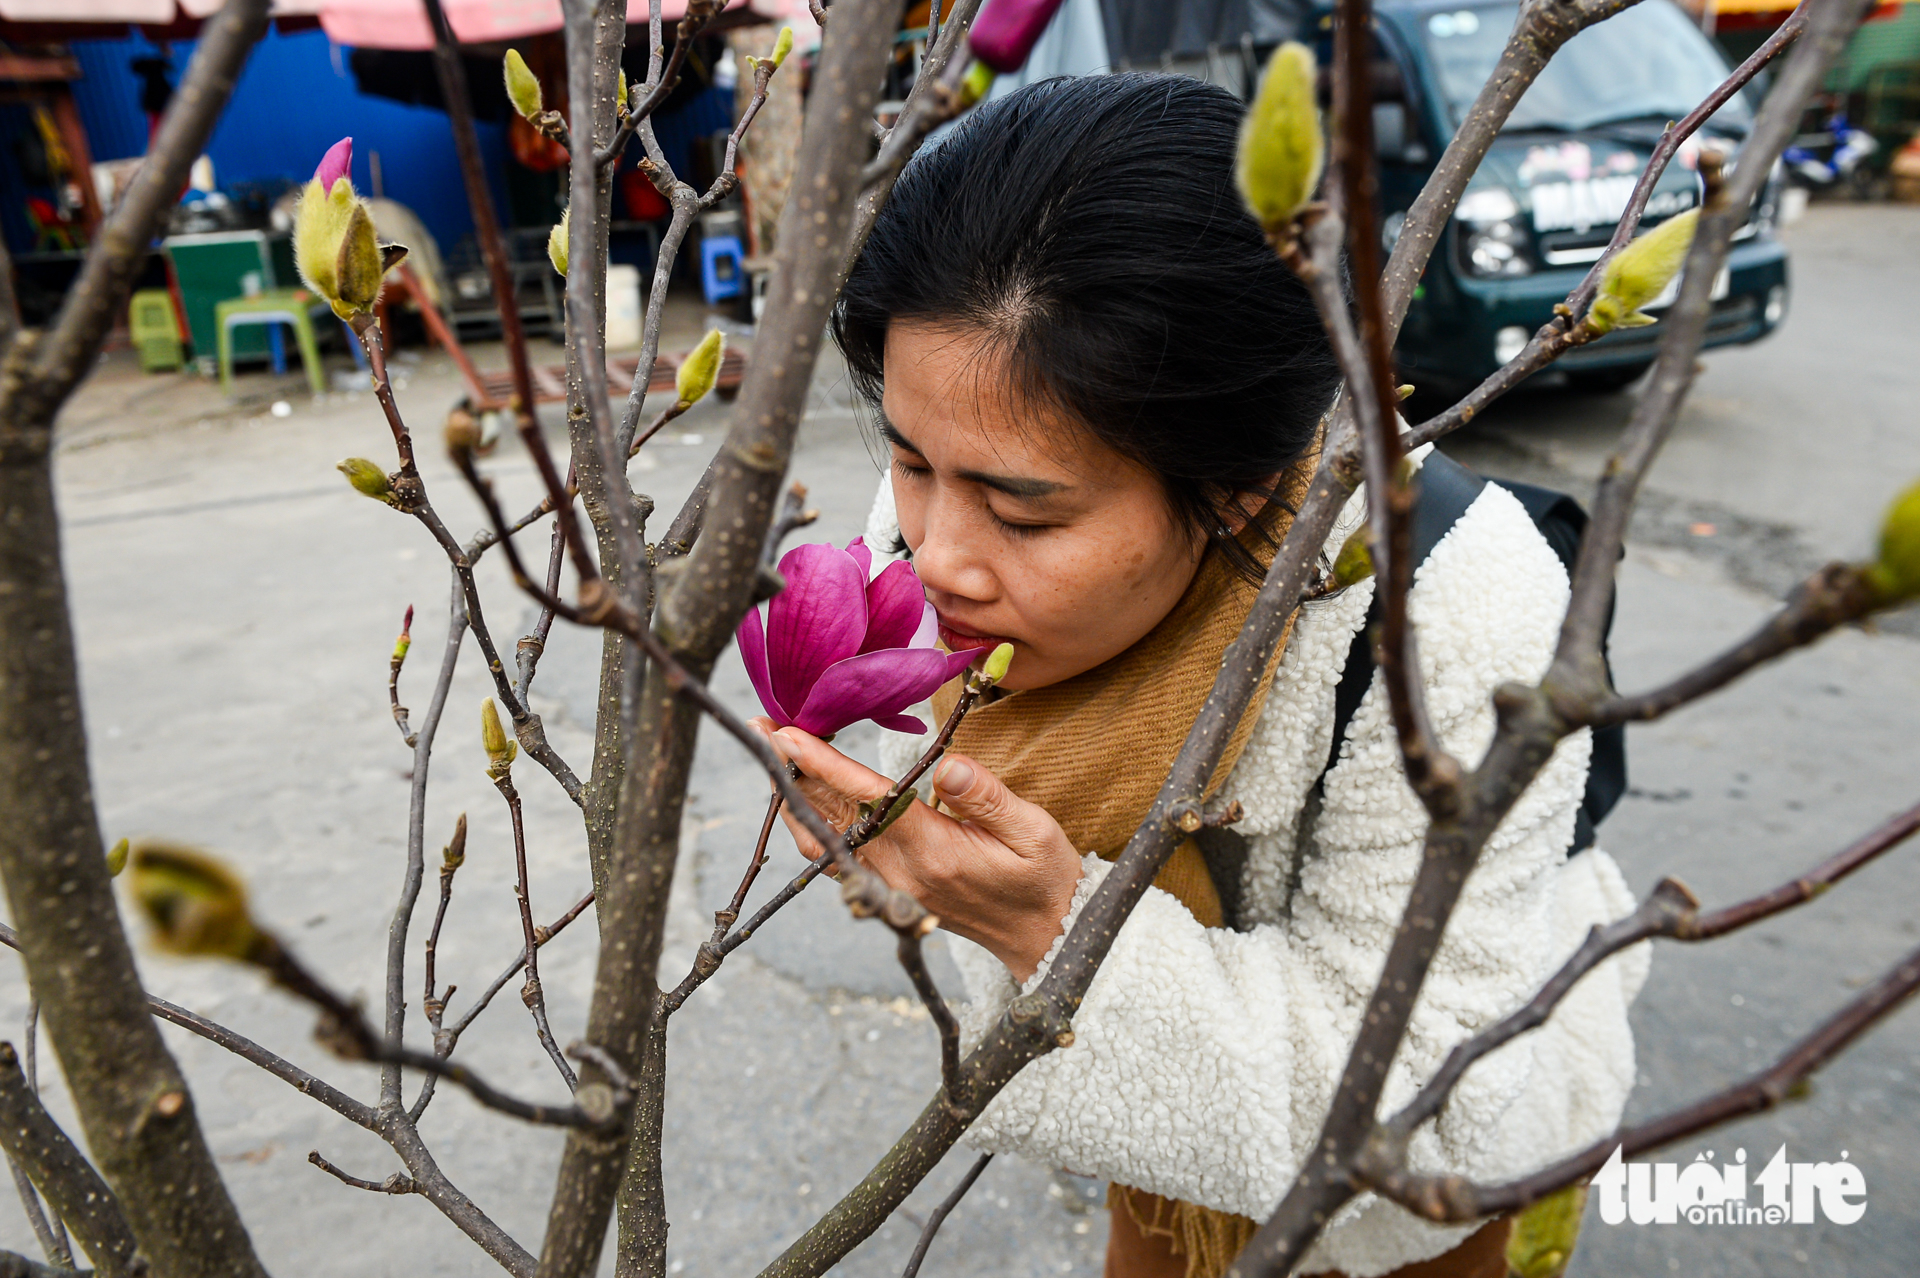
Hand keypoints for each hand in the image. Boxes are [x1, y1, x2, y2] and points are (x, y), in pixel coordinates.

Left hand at [751, 719, 1082, 980]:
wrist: (1044, 935)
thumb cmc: (1043, 878)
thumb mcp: (1034, 832)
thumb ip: (988, 798)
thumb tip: (947, 765)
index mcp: (934, 852)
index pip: (868, 800)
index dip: (824, 765)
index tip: (788, 735)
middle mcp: (900, 871)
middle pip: (830, 816)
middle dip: (793, 771)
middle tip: (763, 726)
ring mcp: (889, 885)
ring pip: (824, 839)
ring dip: (796, 795)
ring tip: (776, 753)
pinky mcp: (888, 890)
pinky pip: (836, 856)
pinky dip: (813, 822)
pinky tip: (805, 795)